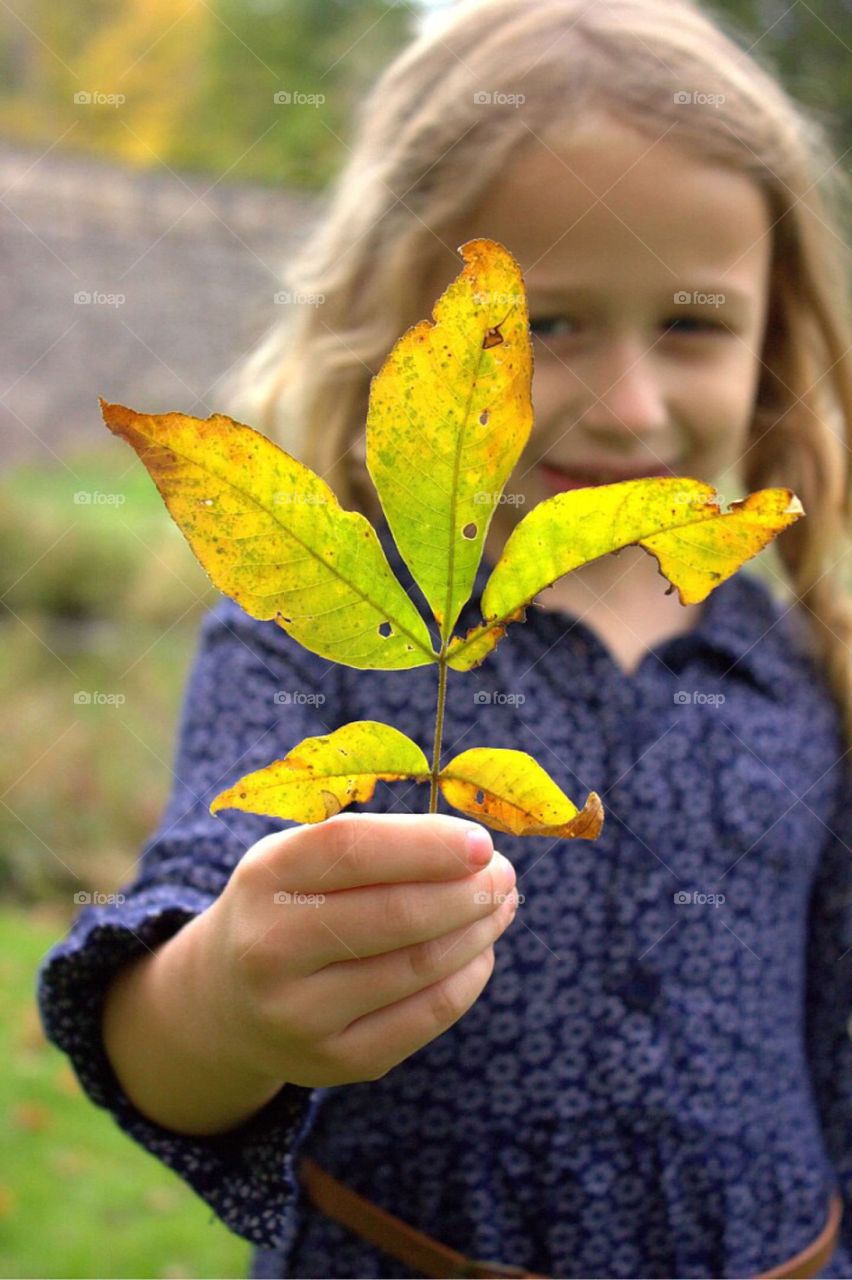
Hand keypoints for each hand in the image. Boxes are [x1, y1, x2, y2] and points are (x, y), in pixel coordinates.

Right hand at [183, 813, 517, 1088]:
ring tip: (499, 905)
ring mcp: (300, 1014)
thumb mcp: (297, 857)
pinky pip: (426, 1015)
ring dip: (478, 930)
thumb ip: (372, 842)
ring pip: (420, 965)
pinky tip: (479, 952)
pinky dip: (468, 977)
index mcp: (264, 877)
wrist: (225, 1003)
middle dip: (468, 891)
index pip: (354, 849)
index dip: (427, 844)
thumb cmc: (286, 907)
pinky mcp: (335, 1062)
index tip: (482, 842)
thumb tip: (474, 848)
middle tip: (504, 875)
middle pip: (397, 914)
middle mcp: (272, 948)